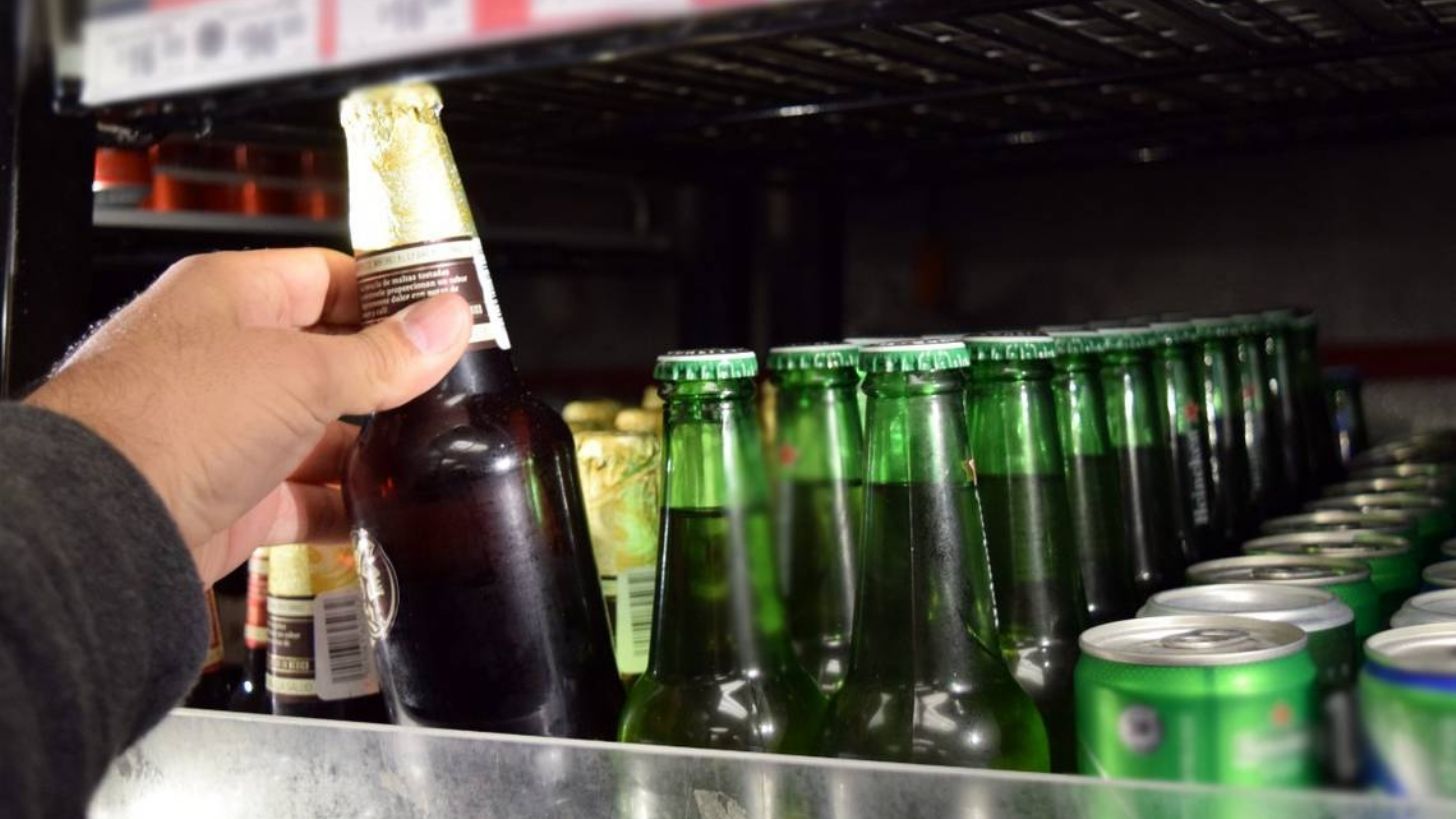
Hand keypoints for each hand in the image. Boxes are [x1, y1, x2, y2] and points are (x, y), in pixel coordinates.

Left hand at [26, 248, 471, 583]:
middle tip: (444, 387)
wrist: (101, 523)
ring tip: (422, 453)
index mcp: (231, 297)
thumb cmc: (168, 419)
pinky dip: (341, 504)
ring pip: (317, 431)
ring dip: (366, 447)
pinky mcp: (230, 496)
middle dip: (384, 377)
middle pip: (326, 357)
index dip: (387, 293)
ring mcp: (225, 429)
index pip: (326, 276)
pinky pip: (302, 497)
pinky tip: (378, 509)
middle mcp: (224, 358)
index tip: (441, 314)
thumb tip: (447, 320)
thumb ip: (384, 355)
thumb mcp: (303, 373)